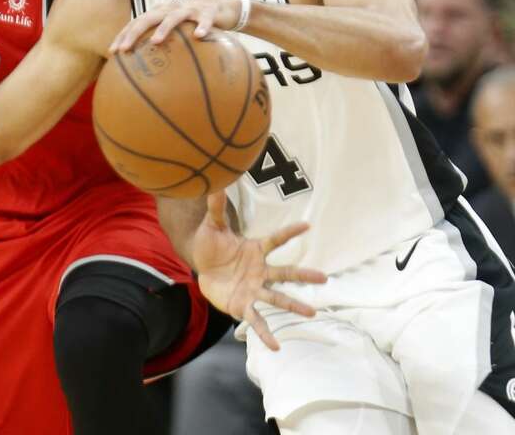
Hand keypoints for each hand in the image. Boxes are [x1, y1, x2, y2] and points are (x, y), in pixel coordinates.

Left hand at [110, 0, 240, 53]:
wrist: (223, 6)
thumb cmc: (194, 22)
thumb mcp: (176, 30)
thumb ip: (162, 44)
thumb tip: (146, 71)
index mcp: (160, 12)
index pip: (136, 23)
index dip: (123, 35)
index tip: (112, 52)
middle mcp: (170, 8)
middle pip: (148, 18)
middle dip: (134, 33)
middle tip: (124, 49)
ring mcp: (189, 9)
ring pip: (173, 17)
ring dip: (163, 28)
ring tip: (155, 41)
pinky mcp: (209, 11)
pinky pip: (205, 20)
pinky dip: (202, 27)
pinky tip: (199, 36)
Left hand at [193, 192, 326, 350]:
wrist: (203, 270)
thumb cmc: (212, 246)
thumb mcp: (212, 227)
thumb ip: (217, 208)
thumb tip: (216, 182)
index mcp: (256, 250)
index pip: (276, 240)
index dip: (290, 233)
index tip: (308, 225)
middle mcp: (260, 271)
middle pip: (285, 273)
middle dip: (303, 276)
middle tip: (325, 278)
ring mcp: (254, 290)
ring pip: (277, 298)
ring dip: (293, 305)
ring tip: (312, 313)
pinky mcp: (244, 306)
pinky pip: (257, 321)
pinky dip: (265, 334)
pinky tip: (275, 346)